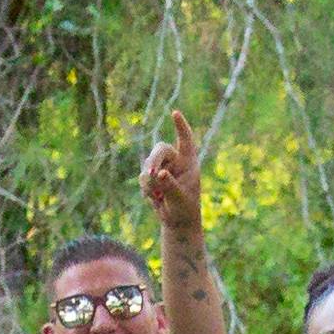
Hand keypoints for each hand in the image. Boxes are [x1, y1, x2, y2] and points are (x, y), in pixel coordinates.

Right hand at [140, 115, 202, 235]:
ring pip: (148, 163)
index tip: (175, 113)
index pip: (186, 140)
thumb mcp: (179, 199)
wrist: (176, 220)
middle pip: (160, 149)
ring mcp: (163, 167)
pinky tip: (152, 198)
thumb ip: (170, 186)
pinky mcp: (152, 175)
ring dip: (148, 179)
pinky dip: (145, 187)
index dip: (181, 126)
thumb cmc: (185, 208)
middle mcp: (176, 161)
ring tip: (155, 196)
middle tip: (150, 175)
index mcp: (189, 162)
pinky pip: (143, 175)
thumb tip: (160, 173)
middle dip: (153, 161)